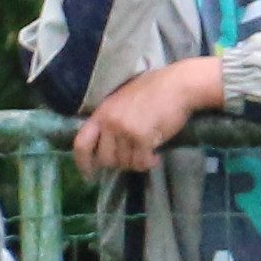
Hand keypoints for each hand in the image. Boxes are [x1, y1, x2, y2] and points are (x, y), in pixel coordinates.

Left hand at [71, 52, 228, 177]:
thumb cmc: (154, 90)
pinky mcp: (142, 137)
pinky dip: (149, 163)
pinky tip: (156, 156)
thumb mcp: (123, 101)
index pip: (82, 143)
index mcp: (102, 112)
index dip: (82, 163)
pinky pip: (141, 162)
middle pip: (106, 159)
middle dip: (119, 164)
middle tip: (133, 158)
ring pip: (125, 163)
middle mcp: (110, 122)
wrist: (178, 84)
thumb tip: (108, 147)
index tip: (89, 175)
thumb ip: (112, 120)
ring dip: (137, 163)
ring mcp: (125, 129)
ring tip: (147, 153)